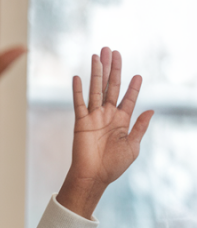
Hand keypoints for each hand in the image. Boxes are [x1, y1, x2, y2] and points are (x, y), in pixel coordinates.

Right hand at [57, 47, 152, 217]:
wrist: (93, 176)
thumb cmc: (113, 165)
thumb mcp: (133, 147)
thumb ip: (140, 127)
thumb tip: (150, 110)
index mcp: (122, 121)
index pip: (128, 98)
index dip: (134, 87)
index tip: (138, 75)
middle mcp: (107, 115)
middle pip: (111, 86)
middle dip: (113, 69)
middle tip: (113, 51)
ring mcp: (93, 117)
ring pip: (96, 89)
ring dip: (97, 72)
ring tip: (98, 55)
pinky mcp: (80, 122)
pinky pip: (79, 103)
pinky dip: (78, 90)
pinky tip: (78, 77)